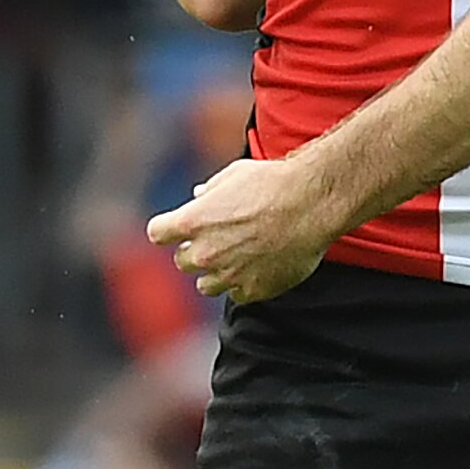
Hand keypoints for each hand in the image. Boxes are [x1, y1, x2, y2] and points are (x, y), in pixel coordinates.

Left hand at [146, 155, 330, 304]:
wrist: (312, 204)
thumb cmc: (273, 182)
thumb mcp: (235, 175)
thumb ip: (211, 191)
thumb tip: (199, 196)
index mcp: (192, 221)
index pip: (158, 233)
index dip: (168, 229)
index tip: (179, 227)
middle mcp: (204, 253)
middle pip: (182, 261)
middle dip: (196, 250)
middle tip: (220, 238)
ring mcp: (227, 275)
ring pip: (206, 284)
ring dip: (217, 272)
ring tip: (240, 255)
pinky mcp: (252, 290)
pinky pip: (237, 293)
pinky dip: (244, 283)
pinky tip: (261, 265)